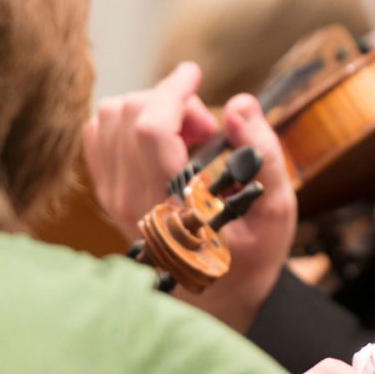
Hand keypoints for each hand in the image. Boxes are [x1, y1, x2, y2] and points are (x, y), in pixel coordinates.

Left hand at [84, 64, 297, 329]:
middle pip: (127, 114)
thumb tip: (239, 103)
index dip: (172, 90)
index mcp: (174, 205)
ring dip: (149, 108)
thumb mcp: (276, 207)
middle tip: (207, 126)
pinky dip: (128, 121)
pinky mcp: (108, 196)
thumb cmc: (252, 253)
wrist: (217, 299)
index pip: (150, 128)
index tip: (196, 74)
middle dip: (171, 100)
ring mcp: (114, 199)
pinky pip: (98, 135)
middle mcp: (133, 201)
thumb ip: (263, 152)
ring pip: (108, 119)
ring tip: (186, 133)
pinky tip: (161, 136)